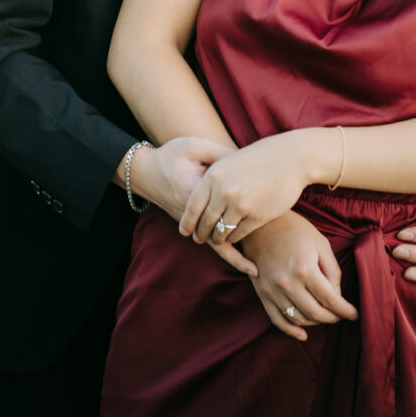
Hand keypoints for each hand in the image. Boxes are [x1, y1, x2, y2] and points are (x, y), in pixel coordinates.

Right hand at [130, 137, 257, 277]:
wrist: (145, 172)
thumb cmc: (171, 156)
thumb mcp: (194, 146)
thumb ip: (218, 153)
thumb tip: (245, 161)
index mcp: (197, 190)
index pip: (225, 204)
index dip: (246, 207)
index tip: (270, 209)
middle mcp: (195, 212)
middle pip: (223, 231)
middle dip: (246, 238)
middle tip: (270, 250)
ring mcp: (193, 222)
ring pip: (217, 245)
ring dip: (236, 257)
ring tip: (256, 270)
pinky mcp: (193, 225)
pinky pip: (211, 244)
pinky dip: (227, 254)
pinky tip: (244, 264)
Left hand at [179, 134, 306, 246]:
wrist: (291, 158)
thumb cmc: (260, 157)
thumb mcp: (230, 160)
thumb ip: (213, 178)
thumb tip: (196, 197)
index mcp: (214, 175)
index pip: (193, 205)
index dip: (187, 221)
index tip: (184, 231)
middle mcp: (224, 191)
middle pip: (205, 222)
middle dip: (201, 233)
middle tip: (199, 239)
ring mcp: (240, 205)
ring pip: (221, 232)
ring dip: (217, 239)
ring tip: (216, 240)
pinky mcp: (256, 216)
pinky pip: (238, 235)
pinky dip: (234, 239)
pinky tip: (233, 237)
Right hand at [242, 212, 357, 341]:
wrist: (260, 224)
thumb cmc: (294, 229)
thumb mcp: (320, 243)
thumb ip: (333, 270)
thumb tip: (338, 295)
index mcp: (304, 268)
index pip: (330, 300)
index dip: (345, 310)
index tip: (355, 314)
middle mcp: (287, 283)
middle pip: (316, 314)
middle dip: (333, 318)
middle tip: (341, 315)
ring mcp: (272, 290)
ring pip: (299, 319)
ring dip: (316, 322)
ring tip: (325, 315)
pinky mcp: (262, 293)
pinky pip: (277, 319)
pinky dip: (291, 331)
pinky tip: (303, 334)